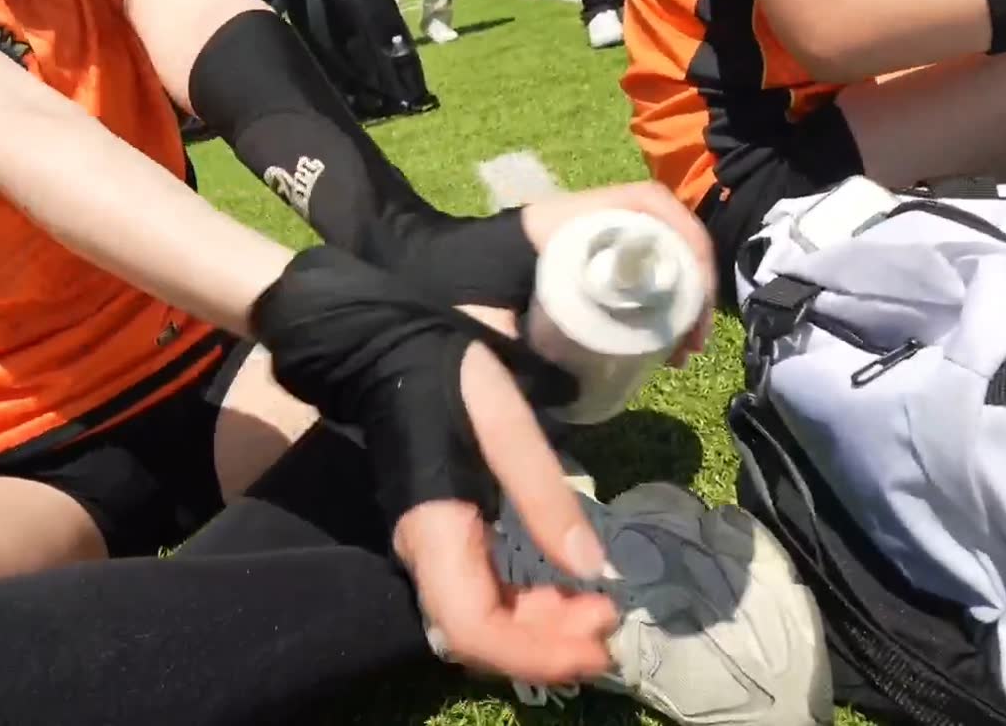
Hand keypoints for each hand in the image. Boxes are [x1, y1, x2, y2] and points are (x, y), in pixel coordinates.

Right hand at [391, 338, 617, 684]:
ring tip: (599, 613)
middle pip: (481, 637)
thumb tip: (593, 570)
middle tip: (612, 628)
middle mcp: (426, 557)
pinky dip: (532, 610)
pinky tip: (570, 595)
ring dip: (544, 632)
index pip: (473, 627)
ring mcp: (434, 555)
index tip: (596, 645)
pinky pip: (487, 599)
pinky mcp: (449, 546)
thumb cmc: (448, 378)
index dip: (533, 653)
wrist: (393, 352)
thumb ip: (544, 494)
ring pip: (485, 624)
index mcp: (434, 530)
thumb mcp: (505, 421)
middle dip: (549, 647)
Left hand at [393, 182, 716, 366]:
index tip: (693, 299)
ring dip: (670, 299)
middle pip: (655, 235)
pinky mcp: (565, 277)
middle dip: (686, 283)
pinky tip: (644, 352)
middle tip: (689, 343)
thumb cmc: (433, 295)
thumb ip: (518, 361)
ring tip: (675, 353)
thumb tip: (572, 400)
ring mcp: (570, 249)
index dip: (683, 240)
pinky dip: (642, 310)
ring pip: (641, 262)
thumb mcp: (478, 327)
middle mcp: (571, 226)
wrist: (390, 287)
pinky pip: (618, 283)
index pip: (642, 204)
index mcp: (556, 223)